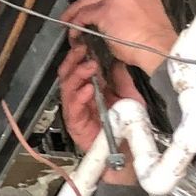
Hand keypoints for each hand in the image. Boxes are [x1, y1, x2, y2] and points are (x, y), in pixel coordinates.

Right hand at [58, 45, 142, 184]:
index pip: (78, 68)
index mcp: (91, 90)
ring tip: (87, 68)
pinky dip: (79, 98)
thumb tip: (115, 57)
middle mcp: (82, 99)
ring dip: (76, 76)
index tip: (83, 44)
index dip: (78, 56)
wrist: (129, 152)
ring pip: (67, 89)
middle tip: (81, 51)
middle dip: (73, 62)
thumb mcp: (127, 93)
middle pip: (68, 76)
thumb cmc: (128, 126)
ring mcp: (77, 112)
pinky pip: (72, 110)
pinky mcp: (77, 126)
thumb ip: (118, 77)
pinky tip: (87, 89)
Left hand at [60, 0, 179, 74]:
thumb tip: (110, 19)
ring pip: (88, 0)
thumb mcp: (146, 17)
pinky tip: (74, 30)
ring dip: (74, 11)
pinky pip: (85, 15)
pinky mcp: (106, 11)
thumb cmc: (156, 43)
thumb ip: (128, 10)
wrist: (161, 50)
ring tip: (66, 19)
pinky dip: (76, 23)